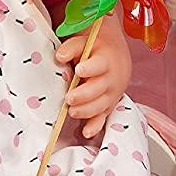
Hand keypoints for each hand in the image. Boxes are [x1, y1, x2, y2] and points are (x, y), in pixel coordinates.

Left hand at [56, 21, 131, 140]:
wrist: (115, 57)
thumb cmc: (95, 50)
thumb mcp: (85, 42)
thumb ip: (72, 47)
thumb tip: (60, 56)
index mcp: (106, 60)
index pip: (99, 64)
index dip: (90, 68)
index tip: (79, 70)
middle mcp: (112, 79)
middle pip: (99, 89)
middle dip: (84, 95)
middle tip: (69, 98)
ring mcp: (111, 95)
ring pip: (101, 105)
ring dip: (86, 111)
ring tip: (72, 111)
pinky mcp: (108, 106)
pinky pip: (103, 118)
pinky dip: (95, 126)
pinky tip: (86, 132)